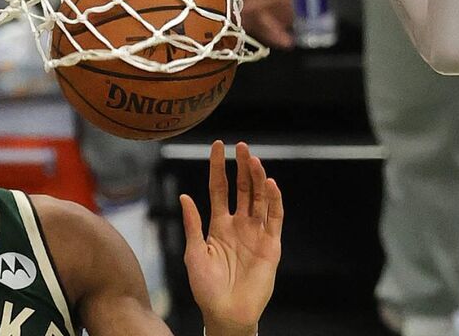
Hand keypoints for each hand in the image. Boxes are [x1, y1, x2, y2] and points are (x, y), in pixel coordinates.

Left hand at [183, 141, 282, 335]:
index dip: (218, 167)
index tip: (218, 146)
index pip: (219, 189)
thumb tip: (184, 197)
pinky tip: (270, 184)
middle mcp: (239, 225)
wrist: (226, 313)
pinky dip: (274, 201)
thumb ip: (192, 224)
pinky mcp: (271, 246)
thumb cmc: (206, 287)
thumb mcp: (194, 253)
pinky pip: (275, 219)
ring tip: (254, 160)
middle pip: (242, 189)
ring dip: (258, 179)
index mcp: (219, 225)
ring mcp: (257, 234)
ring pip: (260, 199)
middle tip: (242, 146)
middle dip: (242, 167)